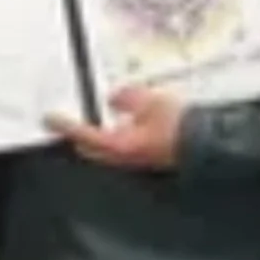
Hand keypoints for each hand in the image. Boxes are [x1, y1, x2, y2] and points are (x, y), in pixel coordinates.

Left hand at [47, 86, 182, 168]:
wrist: (209, 146)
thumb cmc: (184, 129)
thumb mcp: (151, 101)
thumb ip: (127, 98)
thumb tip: (114, 98)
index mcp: (120, 145)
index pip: (82, 134)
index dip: (64, 125)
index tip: (50, 119)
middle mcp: (124, 158)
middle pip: (90, 147)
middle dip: (79, 134)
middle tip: (69, 121)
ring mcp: (135, 162)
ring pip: (107, 149)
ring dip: (100, 135)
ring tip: (99, 119)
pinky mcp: (146, 160)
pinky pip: (123, 148)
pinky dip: (118, 136)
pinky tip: (127, 125)